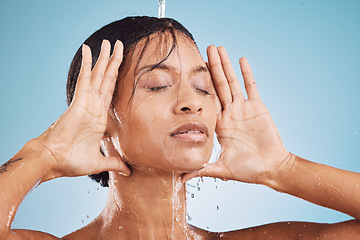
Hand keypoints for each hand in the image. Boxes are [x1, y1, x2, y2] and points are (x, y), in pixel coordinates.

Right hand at [37, 40, 129, 180]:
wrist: (53, 162)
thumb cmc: (71, 162)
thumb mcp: (99, 162)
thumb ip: (114, 163)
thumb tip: (128, 171)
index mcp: (99, 118)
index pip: (111, 93)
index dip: (117, 79)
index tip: (122, 66)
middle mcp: (94, 107)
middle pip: (106, 80)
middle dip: (114, 63)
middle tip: (120, 45)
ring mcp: (86, 102)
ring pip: (98, 76)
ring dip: (105, 59)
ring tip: (110, 42)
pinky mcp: (78, 102)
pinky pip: (84, 79)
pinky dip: (86, 64)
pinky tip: (88, 49)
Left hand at [182, 46, 290, 184]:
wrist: (272, 168)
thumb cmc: (248, 170)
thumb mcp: (222, 170)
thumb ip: (202, 171)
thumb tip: (181, 179)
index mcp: (219, 125)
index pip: (207, 101)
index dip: (199, 86)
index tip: (190, 71)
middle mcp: (230, 113)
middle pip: (218, 86)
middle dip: (212, 67)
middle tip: (205, 48)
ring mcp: (243, 109)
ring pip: (232, 82)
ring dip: (226, 66)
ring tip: (219, 48)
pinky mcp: (258, 107)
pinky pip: (251, 87)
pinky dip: (247, 74)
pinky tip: (241, 60)